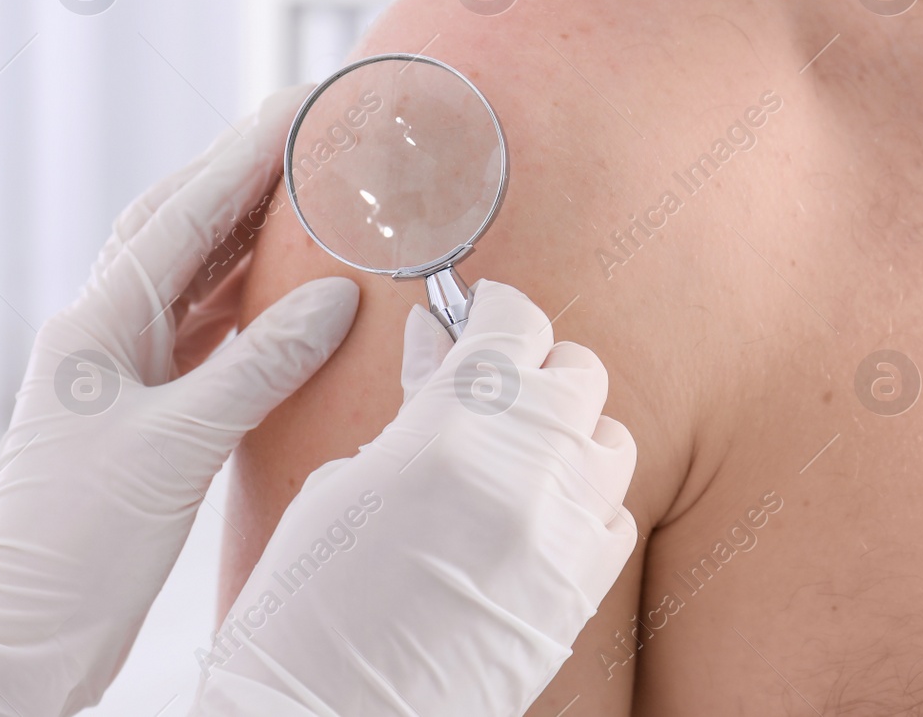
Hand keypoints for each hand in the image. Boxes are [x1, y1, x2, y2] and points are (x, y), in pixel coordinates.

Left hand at [0, 88, 359, 716]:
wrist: (26, 628)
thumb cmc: (81, 543)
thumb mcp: (177, 446)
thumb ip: (259, 365)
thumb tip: (336, 299)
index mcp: (99, 323)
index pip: (185, 216)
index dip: (247, 155)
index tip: (303, 105)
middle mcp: (105, 331)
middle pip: (183, 226)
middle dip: (245, 170)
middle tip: (308, 125)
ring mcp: (121, 369)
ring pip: (193, 275)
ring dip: (248, 228)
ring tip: (308, 188)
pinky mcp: (143, 408)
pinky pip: (203, 329)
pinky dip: (248, 299)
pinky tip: (285, 289)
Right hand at [190, 281, 637, 716]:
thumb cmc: (306, 613)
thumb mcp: (342, 487)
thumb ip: (411, 407)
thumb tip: (438, 343)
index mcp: (454, 432)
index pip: (515, 324)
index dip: (495, 310)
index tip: (480, 314)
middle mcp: (529, 473)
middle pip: (578, 372)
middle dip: (537, 368)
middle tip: (494, 386)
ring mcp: (567, 535)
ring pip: (610, 439)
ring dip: (571, 432)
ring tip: (518, 454)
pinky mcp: (585, 591)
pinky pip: (616, 513)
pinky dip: (586, 500)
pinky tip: (539, 514)